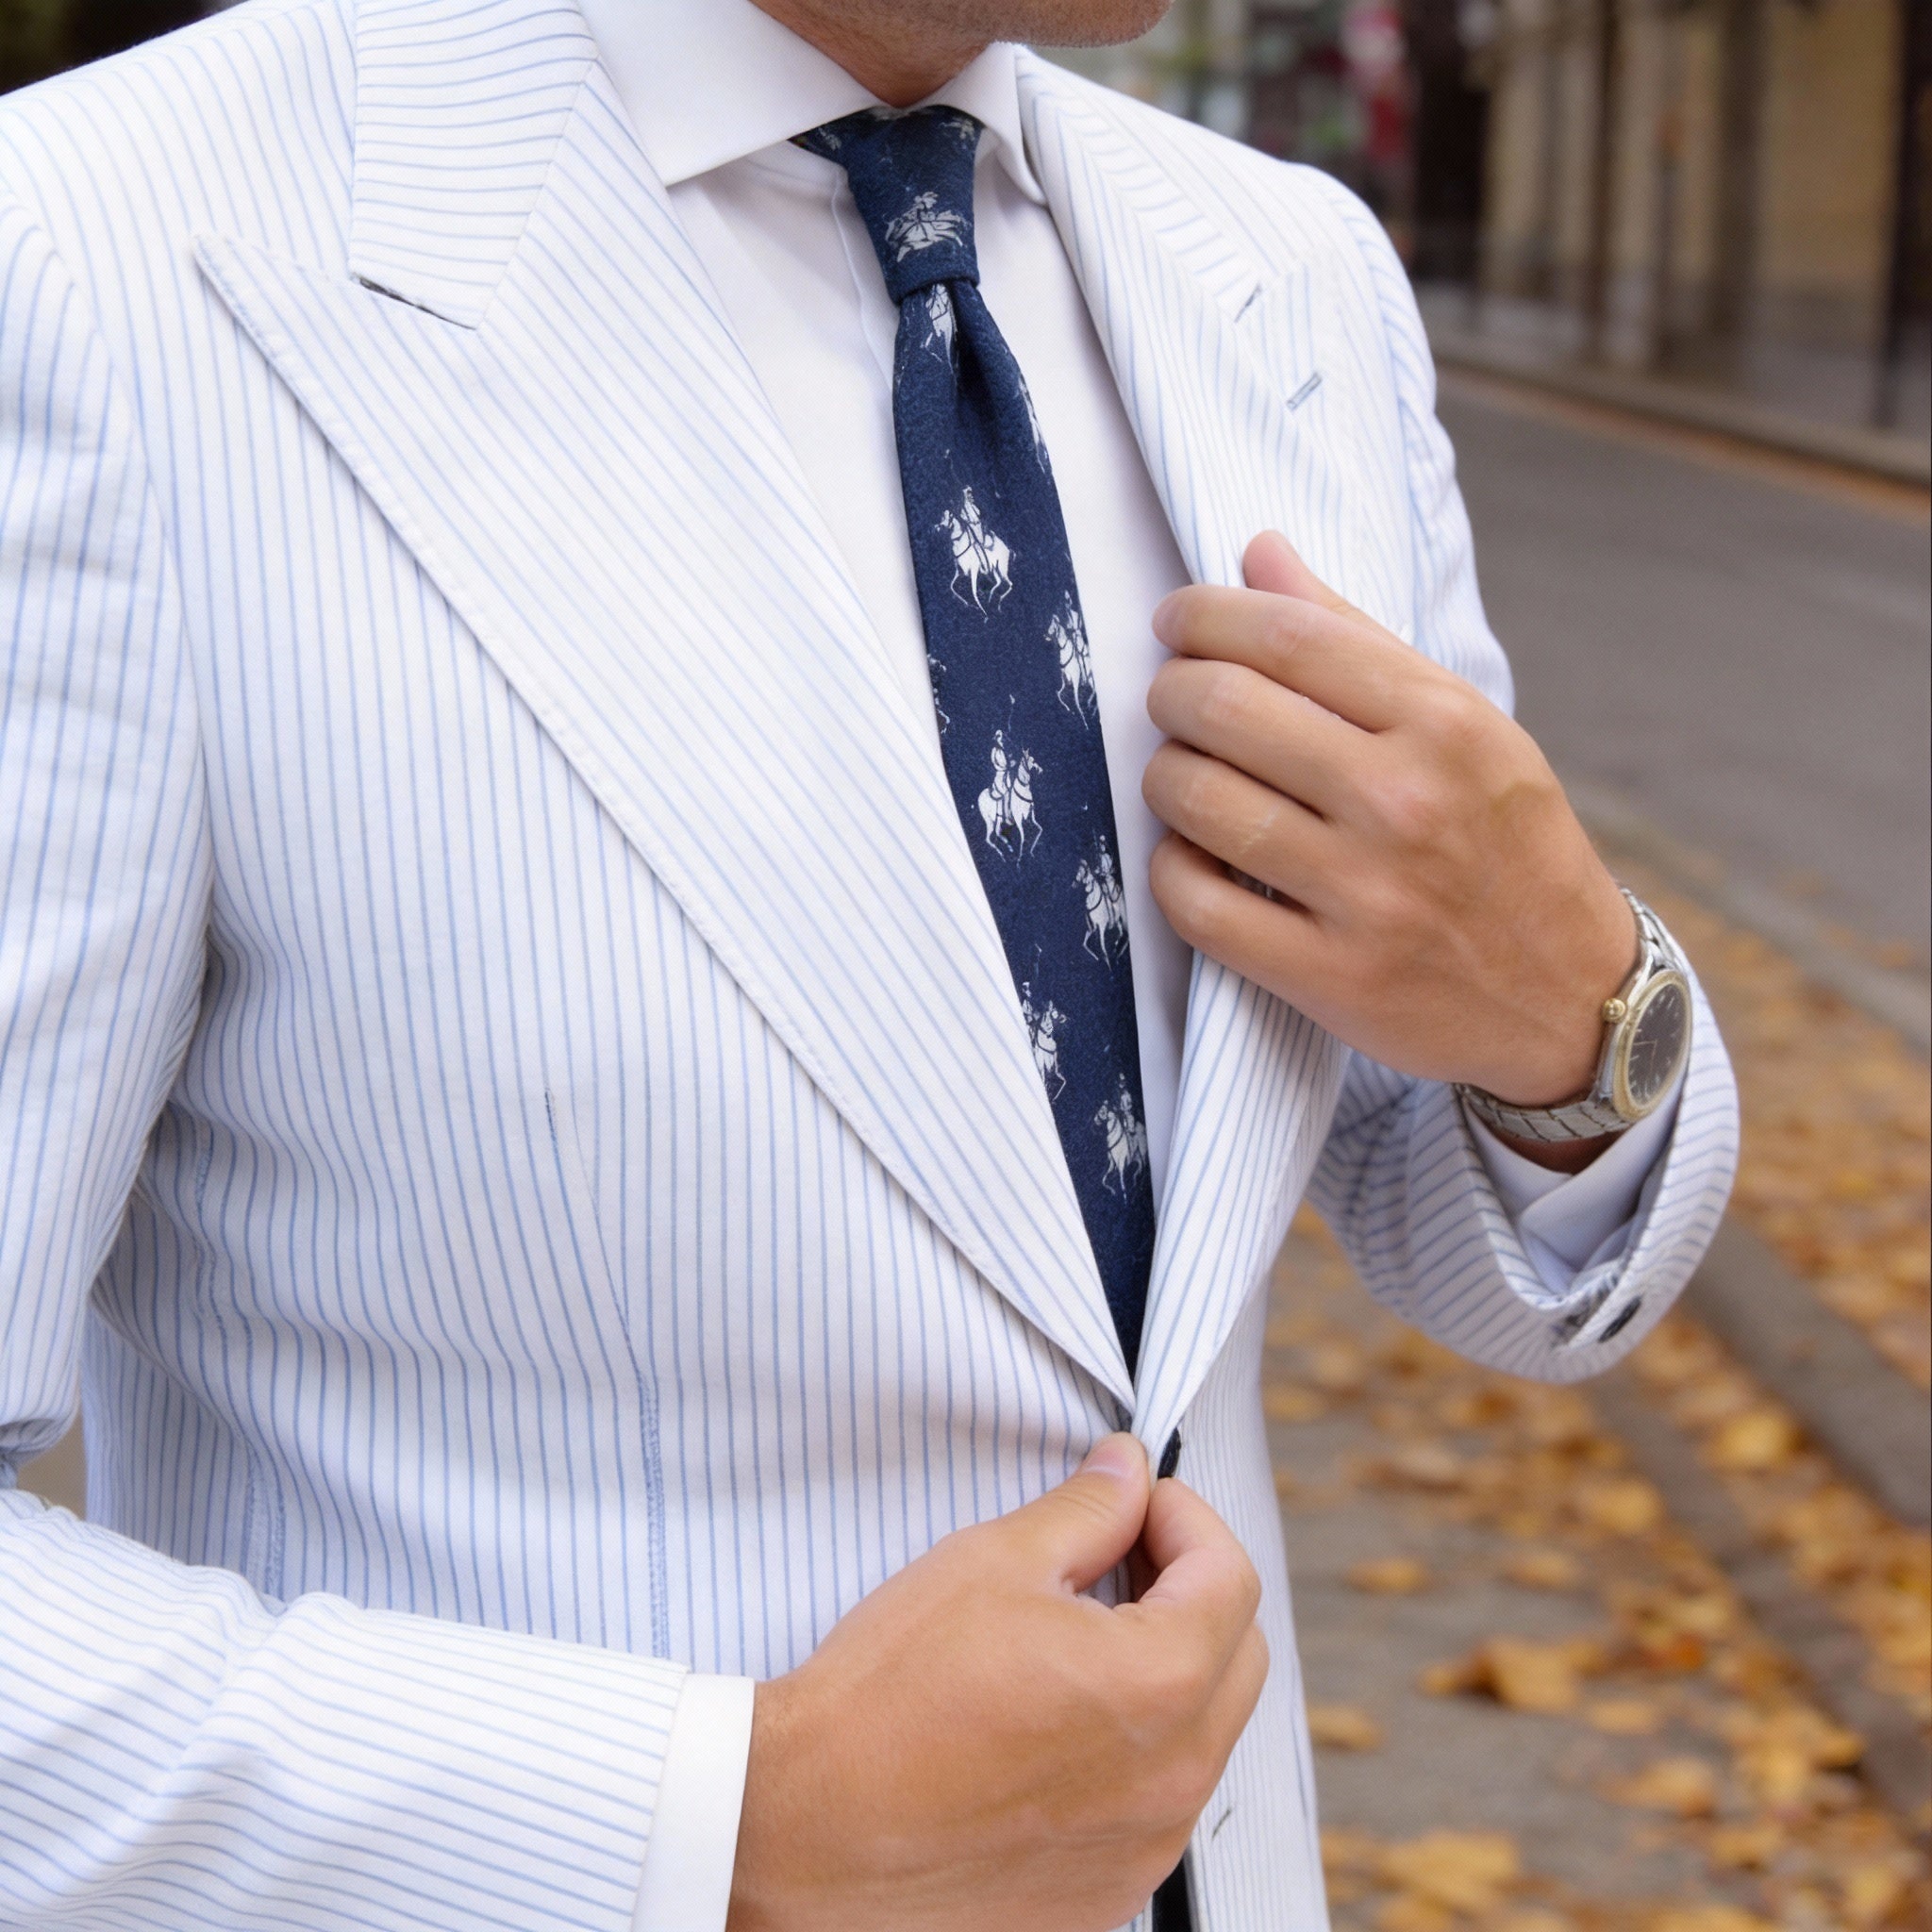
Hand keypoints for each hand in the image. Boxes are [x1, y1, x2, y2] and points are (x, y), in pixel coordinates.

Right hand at [726, 1435, 1267, 1931]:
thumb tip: (1129, 1471)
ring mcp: (1144, 1849)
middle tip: (1117, 1554)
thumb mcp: (993, 1561)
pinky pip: (1156, 1804)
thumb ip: (1087, 1509)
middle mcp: (1175, 1780)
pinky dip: (1133, 1750)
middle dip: (1192, 1589)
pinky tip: (1054, 1722)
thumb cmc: (890, 1694)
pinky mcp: (1105, 1895)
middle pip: (1237, 1655)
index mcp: (1159, 1686)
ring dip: (1167, 1671)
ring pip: (1202, 1735)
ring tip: (1076, 1637)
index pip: (1230, 1576)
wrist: (807, 1827)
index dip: (1185, 1516)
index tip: (1137, 1499)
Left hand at [1144, 530, 1635, 1152]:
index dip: (1206, 616)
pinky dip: (1171, 870)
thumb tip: (1260, 553)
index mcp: (1445, 723)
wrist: (1568, 995)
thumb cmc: (1505, 843)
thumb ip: (1357, 639)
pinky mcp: (1331, 977)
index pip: (1288, 635)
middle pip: (1225, 708)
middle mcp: (1405, 801)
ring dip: (1165, 777)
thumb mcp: (1465, 727)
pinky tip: (1189, 854)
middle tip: (1172, 700)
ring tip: (1181, 775)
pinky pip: (1198, 905)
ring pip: (1198, 802)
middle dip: (1171, 692)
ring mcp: (1367, 894)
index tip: (1177, 621)